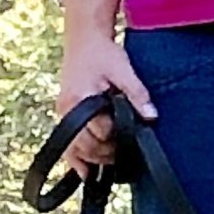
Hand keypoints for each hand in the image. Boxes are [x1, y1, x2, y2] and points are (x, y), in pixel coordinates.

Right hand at [57, 32, 156, 173]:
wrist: (84, 39)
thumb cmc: (103, 52)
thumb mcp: (123, 68)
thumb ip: (137, 93)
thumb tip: (152, 116)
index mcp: (81, 97)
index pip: (100, 130)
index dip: (118, 137)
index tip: (132, 138)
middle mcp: (66, 108)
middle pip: (85, 145)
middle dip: (106, 153)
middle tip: (126, 152)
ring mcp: (62, 113)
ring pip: (74, 149)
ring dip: (93, 158)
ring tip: (114, 158)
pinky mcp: (63, 115)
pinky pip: (66, 145)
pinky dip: (76, 160)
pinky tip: (86, 174)